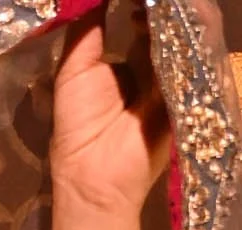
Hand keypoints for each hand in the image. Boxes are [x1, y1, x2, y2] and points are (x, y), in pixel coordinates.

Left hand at [48, 14, 170, 226]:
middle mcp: (152, 66)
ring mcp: (171, 78)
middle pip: (164, 23)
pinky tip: (181, 16)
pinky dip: (187, 35)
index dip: (138, 1)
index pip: (141, 18)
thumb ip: (87, 28)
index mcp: (126, 61)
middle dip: (156, 5)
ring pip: (179, 36)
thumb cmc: (77, 126)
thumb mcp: (74, 68)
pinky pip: (191, 56)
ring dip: (174, 15)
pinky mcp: (187, 91)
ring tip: (165, 2)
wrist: (97, 176)